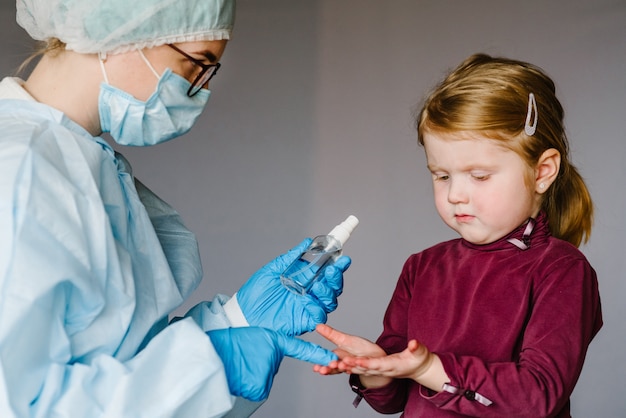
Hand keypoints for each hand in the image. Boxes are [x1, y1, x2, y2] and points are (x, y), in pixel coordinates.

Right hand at [207, 327, 336, 401]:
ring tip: (240, 362)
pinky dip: (246, 382)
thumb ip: (273, 348)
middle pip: (271, 369)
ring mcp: (267, 378)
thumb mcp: (257, 337)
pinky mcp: (257, 390)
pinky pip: (254, 387)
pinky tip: (238, 372)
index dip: (318, 354)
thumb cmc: (233, 342)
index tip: (333, 358)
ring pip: (262, 379)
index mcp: (277, 344)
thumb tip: (272, 360)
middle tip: (247, 355)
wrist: (212, 353)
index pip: (301, 349)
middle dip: (261, 365)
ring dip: (252, 373)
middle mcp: (276, 362)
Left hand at [236, 239, 350, 335]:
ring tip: (318, 286)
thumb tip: (307, 242)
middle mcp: (309, 293)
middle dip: (336, 278)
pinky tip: (308, 301)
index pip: (326, 272)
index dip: (337, 266)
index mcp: (305, 280)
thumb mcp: (273, 270)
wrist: (243, 313)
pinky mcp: (302, 321)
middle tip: (332, 270)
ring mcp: (307, 307)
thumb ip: (291, 257)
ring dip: (328, 292)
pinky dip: (317, 309)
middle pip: (333, 287)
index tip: (343, 258)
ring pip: (329, 301)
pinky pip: (317, 317)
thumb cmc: (256, 292)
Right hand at [313, 324, 385, 375]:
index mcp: (339, 357)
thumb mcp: (344, 340)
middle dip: (330, 369)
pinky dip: (362, 363)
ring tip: (339, 364)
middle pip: (337, 368)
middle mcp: (347, 364)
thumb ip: (331, 335)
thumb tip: (318, 326)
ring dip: (344, 367)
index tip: (315, 368)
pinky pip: (366, 364)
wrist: (377, 357)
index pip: (328, 362)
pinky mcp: (370, 364)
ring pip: (350, 368)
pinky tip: (357, 361)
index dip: (321, 365)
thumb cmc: (360, 349)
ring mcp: (358, 366)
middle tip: (324, 370)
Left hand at [341, 339, 434, 380]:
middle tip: (339, 363)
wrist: (418, 369)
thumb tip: (414, 343)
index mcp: (392, 365)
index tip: (354, 360)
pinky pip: (361, 370)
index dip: (365, 363)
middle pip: (365, 369)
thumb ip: (416, 348)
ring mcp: (378, 370)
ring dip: (347, 368)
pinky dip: (350, 368)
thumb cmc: (418, 360)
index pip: (377, 365)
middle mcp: (383, 370)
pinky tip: (338, 366)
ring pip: (360, 370)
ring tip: (334, 365)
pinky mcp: (375, 369)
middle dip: (352, 366)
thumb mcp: (420, 353)